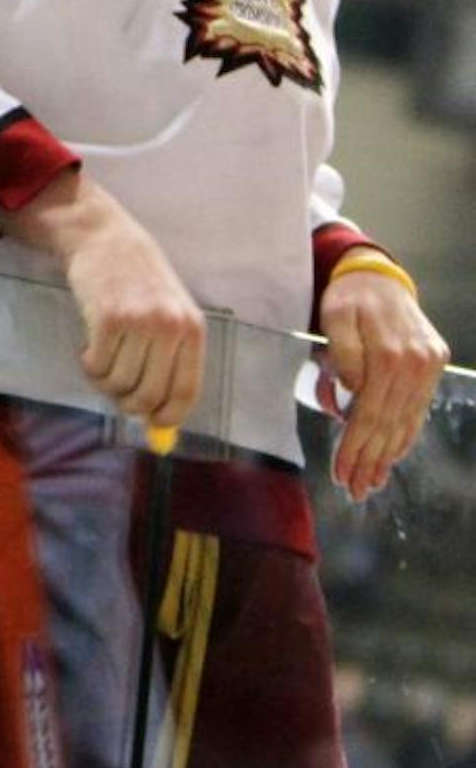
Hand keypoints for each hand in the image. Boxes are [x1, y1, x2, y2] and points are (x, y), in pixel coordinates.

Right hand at [0, 170, 203, 431]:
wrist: (105, 239)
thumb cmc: (139, 282)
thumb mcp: (166, 315)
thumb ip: (167, 363)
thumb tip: (158, 420)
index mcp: (192, 330)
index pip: (186, 391)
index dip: (169, 415)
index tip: (153, 423)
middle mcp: (169, 327)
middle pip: (149, 395)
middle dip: (128, 403)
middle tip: (115, 393)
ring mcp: (138, 322)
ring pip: (118, 383)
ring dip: (104, 382)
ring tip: (100, 361)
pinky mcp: (106, 318)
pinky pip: (96, 365)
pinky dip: (89, 365)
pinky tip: (89, 349)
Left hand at [321, 257, 447, 501]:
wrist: (379, 277)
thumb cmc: (349, 298)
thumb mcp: (335, 316)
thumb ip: (344, 352)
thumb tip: (354, 388)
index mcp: (392, 355)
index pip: (370, 414)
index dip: (355, 446)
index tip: (341, 473)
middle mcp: (416, 365)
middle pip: (389, 424)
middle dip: (369, 460)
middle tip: (355, 490)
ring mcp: (428, 368)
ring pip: (405, 422)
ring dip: (387, 456)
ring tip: (371, 483)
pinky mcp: (432, 367)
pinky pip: (417, 410)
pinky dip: (404, 436)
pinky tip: (392, 455)